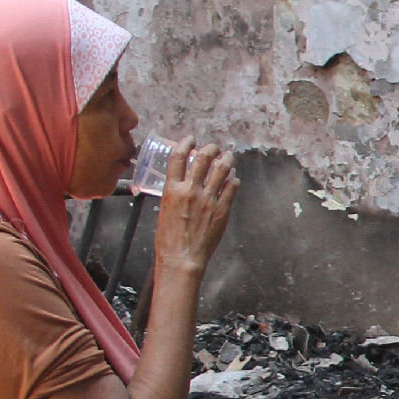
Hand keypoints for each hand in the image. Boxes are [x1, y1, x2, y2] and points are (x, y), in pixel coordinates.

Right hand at [151, 143, 237, 274]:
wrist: (182, 258)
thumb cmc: (169, 240)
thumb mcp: (164, 210)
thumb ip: (175, 194)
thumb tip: (182, 184)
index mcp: (172, 189)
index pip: (178, 157)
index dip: (185, 143)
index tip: (190, 139)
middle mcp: (190, 191)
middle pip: (202, 159)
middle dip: (210, 148)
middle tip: (214, 147)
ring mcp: (208, 200)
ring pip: (221, 170)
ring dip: (226, 159)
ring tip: (228, 156)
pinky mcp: (222, 210)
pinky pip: (231, 188)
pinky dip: (233, 180)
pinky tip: (234, 179)